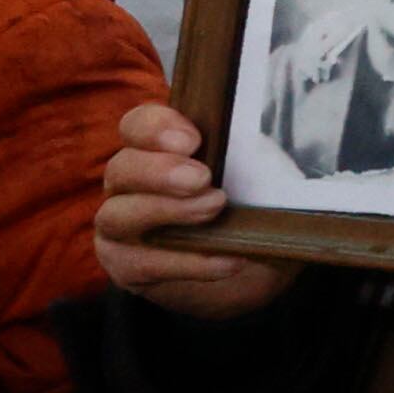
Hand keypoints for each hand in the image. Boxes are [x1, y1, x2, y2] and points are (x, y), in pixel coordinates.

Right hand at [93, 103, 291, 317]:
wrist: (253, 266)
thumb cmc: (252, 207)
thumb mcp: (263, 177)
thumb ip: (257, 158)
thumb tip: (276, 150)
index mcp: (157, 151)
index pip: (137, 126)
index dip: (156, 128)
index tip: (193, 139)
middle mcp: (129, 185)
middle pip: (121, 168)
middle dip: (160, 171)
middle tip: (201, 178)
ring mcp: (122, 227)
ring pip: (117, 215)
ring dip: (167, 212)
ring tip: (213, 210)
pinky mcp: (128, 266)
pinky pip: (142, 263)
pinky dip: (187, 262)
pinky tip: (226, 259)